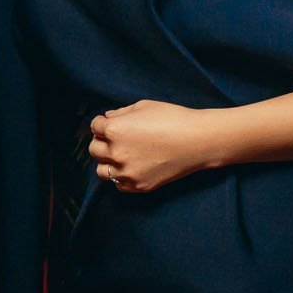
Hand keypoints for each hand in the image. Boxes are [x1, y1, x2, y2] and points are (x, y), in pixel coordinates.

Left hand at [89, 99, 212, 192]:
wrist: (198, 141)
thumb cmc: (173, 119)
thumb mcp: (144, 107)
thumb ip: (121, 113)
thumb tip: (108, 118)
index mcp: (114, 130)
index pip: (94, 126)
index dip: (102, 123)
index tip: (109, 124)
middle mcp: (116, 152)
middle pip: (94, 149)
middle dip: (102, 142)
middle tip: (114, 139)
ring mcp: (127, 172)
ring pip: (102, 171)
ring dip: (107, 162)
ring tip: (120, 155)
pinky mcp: (139, 185)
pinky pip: (119, 184)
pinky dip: (121, 176)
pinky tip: (131, 167)